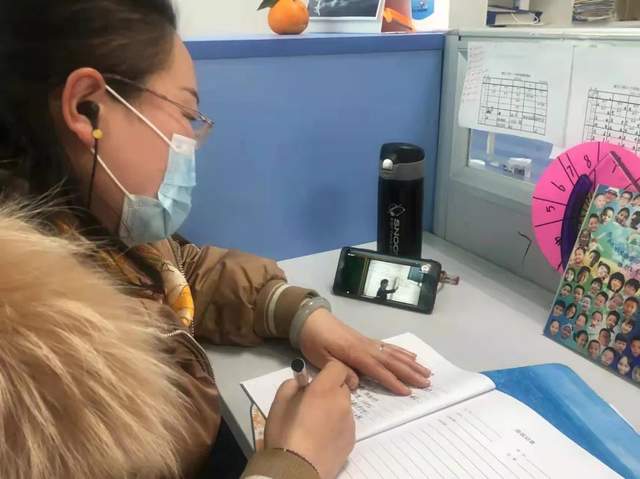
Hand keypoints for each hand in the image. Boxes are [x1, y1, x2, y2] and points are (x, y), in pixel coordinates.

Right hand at [264, 361, 355, 478]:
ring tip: (316, 425)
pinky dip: (337, 425)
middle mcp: (342, 402)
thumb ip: (292, 385)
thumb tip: (302, 384)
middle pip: (341, 386)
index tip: (318, 380)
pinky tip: (322, 438)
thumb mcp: (278, 403)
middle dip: (330, 390)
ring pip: (344, 406)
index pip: (337, 367)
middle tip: (313, 403)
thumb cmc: (284, 434)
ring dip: (334, 408)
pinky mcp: (352, 439)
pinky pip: (346, 424)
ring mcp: (350, 421)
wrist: (297, 470)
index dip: (328, 370)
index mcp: (324, 389)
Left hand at [299, 309, 430, 394]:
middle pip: (391, 361)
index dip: (392, 381)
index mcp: (354, 352)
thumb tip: (357, 383)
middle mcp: (365, 346)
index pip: (377, 369)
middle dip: (410, 373)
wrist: (310, 319)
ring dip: (411, 363)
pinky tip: (411, 356)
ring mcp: (367, 342)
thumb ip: (339, 370)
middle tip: (427, 383)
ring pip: (393, 353)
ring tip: (426, 372)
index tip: (407, 392)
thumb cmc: (313, 340)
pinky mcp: (366, 340)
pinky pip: (388, 347)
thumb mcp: (320, 358)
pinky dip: (402, 352)